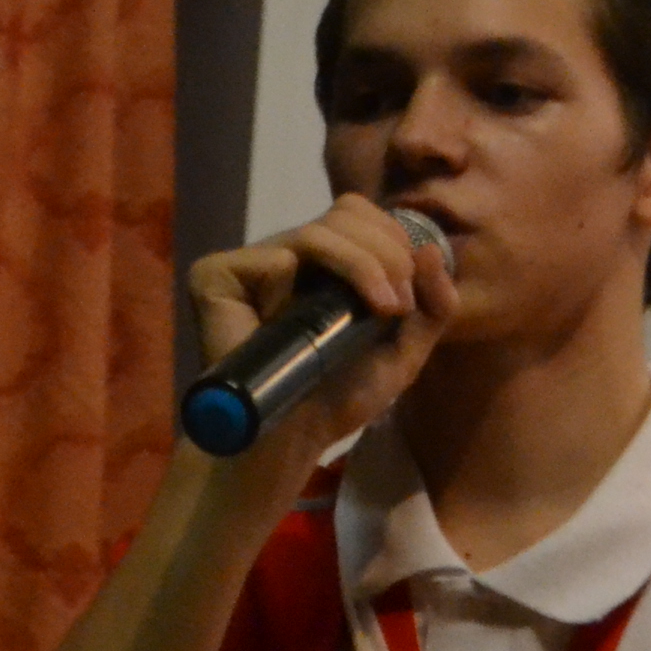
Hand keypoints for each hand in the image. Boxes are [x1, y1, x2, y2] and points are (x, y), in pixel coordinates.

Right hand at [184, 195, 455, 465]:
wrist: (292, 439)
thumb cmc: (339, 399)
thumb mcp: (404, 353)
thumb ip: (433, 306)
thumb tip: (432, 250)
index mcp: (328, 263)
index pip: (361, 215)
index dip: (394, 241)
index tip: (408, 298)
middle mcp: (291, 255)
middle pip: (347, 211)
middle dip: (387, 251)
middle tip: (396, 305)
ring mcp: (253, 263)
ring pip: (317, 231)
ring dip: (364, 264)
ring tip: (382, 309)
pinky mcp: (218, 276)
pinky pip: (275, 258)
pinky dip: (307, 282)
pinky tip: (312, 318)